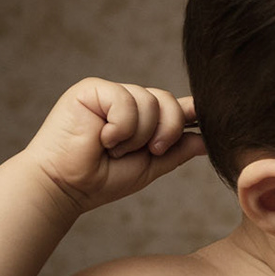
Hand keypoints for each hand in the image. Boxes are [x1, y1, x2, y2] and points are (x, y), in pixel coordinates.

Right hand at [25, 78, 206, 212]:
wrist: (66, 186)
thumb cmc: (101, 180)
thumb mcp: (149, 167)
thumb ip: (176, 151)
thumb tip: (206, 140)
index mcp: (142, 120)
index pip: (174, 108)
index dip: (192, 110)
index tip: (208, 115)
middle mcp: (128, 103)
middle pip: (168, 101)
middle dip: (166, 131)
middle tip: (149, 151)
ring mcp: (110, 94)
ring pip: (149, 102)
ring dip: (137, 135)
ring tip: (113, 148)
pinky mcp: (92, 89)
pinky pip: (125, 101)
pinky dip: (120, 127)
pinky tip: (101, 138)